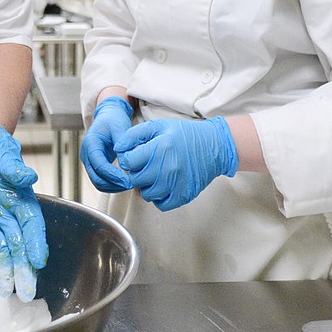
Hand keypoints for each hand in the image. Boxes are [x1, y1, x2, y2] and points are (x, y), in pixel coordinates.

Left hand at [0, 121, 47, 301]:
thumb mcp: (2, 152)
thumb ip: (13, 167)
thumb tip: (28, 177)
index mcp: (22, 198)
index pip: (32, 225)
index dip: (35, 243)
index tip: (38, 261)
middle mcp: (10, 212)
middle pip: (19, 244)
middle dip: (22, 267)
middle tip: (25, 291)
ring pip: (1, 248)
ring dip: (4, 269)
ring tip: (5, 290)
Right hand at [80, 97, 133, 191]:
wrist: (108, 116)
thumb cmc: (113, 120)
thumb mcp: (120, 128)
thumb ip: (123, 146)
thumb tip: (126, 166)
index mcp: (90, 143)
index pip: (99, 165)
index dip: (113, 175)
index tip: (128, 181)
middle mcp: (86, 154)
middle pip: (96, 177)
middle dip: (113, 184)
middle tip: (130, 185)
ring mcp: (89, 161)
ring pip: (97, 182)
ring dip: (112, 187)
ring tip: (128, 184)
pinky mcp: (94, 165)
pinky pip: (100, 180)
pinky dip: (111, 184)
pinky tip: (123, 182)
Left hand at [115, 117, 237, 211]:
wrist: (214, 147)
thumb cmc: (185, 135)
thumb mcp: (158, 126)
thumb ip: (134, 135)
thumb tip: (118, 148)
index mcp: (160, 147)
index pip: (129, 162)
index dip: (129, 159)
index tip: (135, 156)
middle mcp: (167, 168)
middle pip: (136, 179)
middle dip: (137, 172)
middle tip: (145, 165)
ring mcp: (176, 184)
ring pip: (146, 194)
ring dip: (146, 185)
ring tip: (155, 174)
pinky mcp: (183, 195)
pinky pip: (161, 204)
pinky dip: (159, 197)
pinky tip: (163, 185)